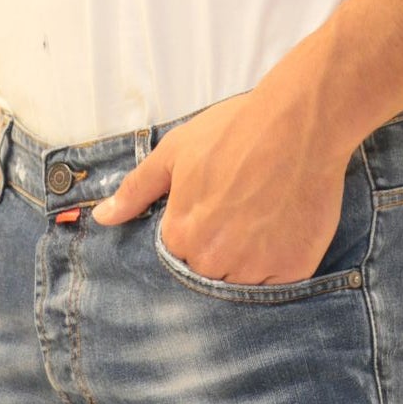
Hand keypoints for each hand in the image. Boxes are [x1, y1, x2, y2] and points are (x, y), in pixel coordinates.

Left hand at [92, 80, 350, 285]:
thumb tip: (102, 218)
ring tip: (267, 213)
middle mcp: (214, 260)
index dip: (198, 225)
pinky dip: (282, 260)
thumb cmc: (236, 130)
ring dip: (252, 256)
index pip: (180, 251)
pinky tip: (285, 225)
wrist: (300, 121)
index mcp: (181, 235)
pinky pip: (280, 282)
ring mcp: (255, 269)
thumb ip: (136, 190)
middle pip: (212, 269)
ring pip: (245, 279)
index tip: (217, 200)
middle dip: (223, 244)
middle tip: (245, 204)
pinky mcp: (293, 270)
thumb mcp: (175, 152)